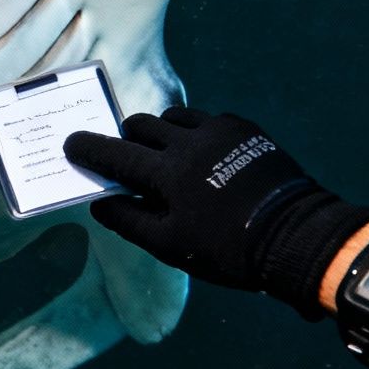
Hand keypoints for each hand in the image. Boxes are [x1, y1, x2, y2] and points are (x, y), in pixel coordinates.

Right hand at [64, 108, 368, 316]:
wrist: (295, 236)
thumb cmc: (227, 250)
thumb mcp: (171, 246)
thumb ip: (130, 221)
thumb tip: (100, 204)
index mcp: (165, 173)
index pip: (113, 153)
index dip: (88, 148)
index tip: (72, 144)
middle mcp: (187, 142)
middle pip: (141, 125)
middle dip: (127, 139)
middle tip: (130, 158)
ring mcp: (220, 130)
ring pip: (174, 117)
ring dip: (162, 131)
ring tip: (169, 153)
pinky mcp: (246, 129)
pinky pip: (208, 120)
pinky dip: (196, 133)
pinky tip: (207, 155)